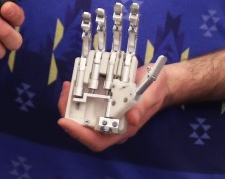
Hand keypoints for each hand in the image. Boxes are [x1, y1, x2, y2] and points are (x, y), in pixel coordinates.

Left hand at [56, 62, 170, 150]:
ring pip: (82, 117)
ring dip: (71, 104)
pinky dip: (77, 95)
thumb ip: (141, 108)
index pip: (97, 141)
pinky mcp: (104, 103)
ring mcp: (107, 114)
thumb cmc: (155, 91)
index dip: (79, 134)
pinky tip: (74, 83)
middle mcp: (112, 125)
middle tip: (64, 93)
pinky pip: (86, 104)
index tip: (64, 121)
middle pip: (84, 130)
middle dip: (69, 114)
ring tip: (67, 86)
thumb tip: (131, 120)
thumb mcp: (150, 96)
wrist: (160, 82)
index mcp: (123, 129)